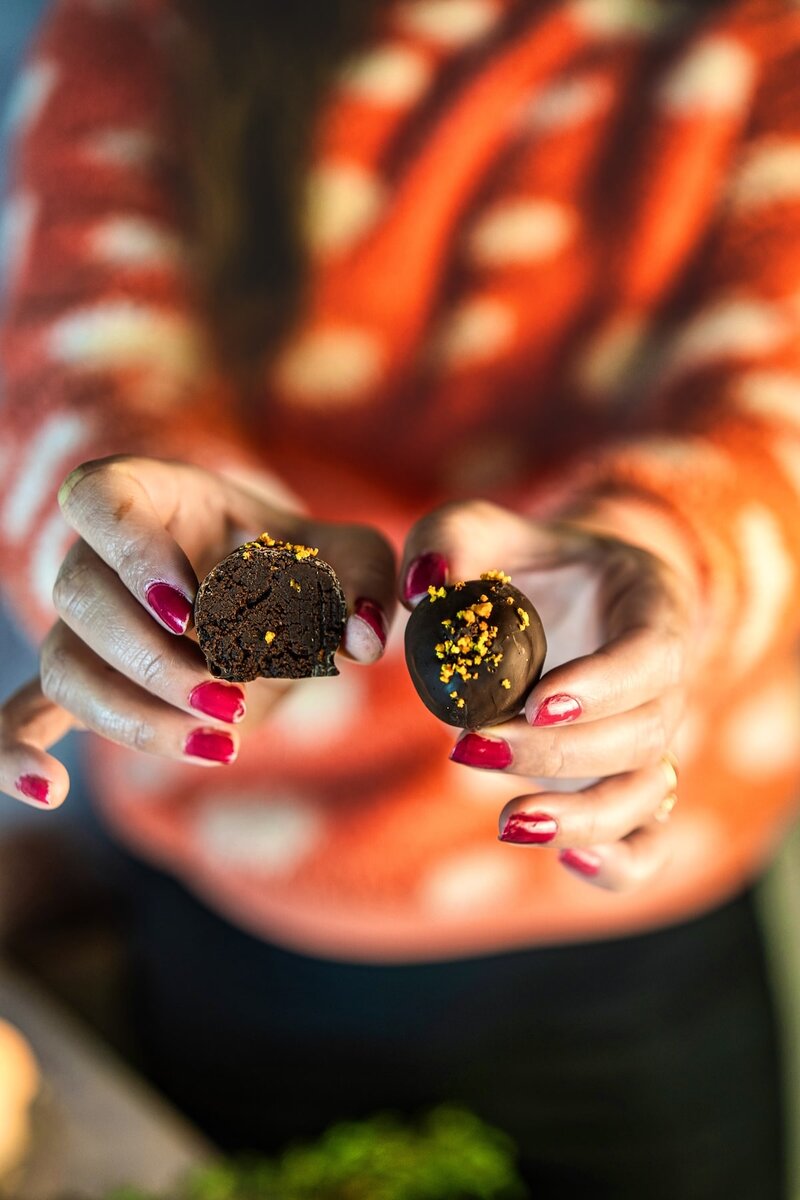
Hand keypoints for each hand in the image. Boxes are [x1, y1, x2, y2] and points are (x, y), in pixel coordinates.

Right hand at [0, 455, 395, 810]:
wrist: (274, 592)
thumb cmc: (303, 559)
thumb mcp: (346, 554)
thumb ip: (362, 580)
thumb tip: (362, 640)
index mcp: (150, 496)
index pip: (101, 501)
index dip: (133, 553)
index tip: (189, 606)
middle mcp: (98, 555)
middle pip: (81, 596)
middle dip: (153, 659)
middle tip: (230, 700)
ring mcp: (84, 623)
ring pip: (67, 666)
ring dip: (133, 715)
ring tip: (219, 745)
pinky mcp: (86, 681)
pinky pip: (25, 711)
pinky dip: (20, 749)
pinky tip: (48, 789)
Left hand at [400, 500, 702, 891]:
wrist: (570, 596)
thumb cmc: (527, 562)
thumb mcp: (484, 531)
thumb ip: (451, 541)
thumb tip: (420, 587)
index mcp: (650, 610)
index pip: (651, 655)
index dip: (603, 686)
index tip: (536, 702)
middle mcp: (664, 683)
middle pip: (643, 734)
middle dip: (559, 753)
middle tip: (469, 746)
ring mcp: (648, 741)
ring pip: (648, 795)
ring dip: (583, 817)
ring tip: (507, 822)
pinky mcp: (625, 785)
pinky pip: (649, 839)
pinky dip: (622, 863)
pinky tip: (567, 861)